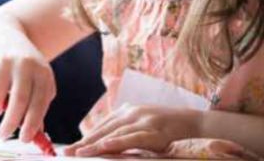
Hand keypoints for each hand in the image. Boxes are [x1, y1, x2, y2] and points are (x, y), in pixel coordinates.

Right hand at [0, 27, 54, 142]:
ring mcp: (4, 61)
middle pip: (20, 101)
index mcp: (42, 72)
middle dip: (11, 124)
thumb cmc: (22, 66)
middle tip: (4, 134)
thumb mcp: (36, 78)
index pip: (40, 102)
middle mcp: (25, 64)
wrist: (2, 34)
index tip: (24, 138)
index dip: (32, 124)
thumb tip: (36, 133)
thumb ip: (37, 103)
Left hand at [64, 104, 201, 155]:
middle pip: (104, 129)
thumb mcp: (143, 128)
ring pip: (115, 133)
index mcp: (127, 111)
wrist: (195, 123)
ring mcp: (144, 120)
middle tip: (68, 152)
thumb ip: (126, 133)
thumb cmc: (167, 128)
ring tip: (80, 152)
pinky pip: (133, 138)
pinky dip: (118, 142)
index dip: (86, 137)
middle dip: (85, 142)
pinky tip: (104, 146)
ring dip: (96, 143)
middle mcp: (133, 112)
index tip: (71, 148)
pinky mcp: (154, 131)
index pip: (102, 125)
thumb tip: (105, 146)